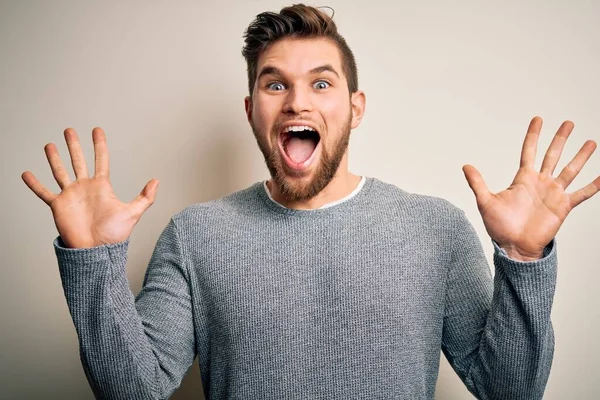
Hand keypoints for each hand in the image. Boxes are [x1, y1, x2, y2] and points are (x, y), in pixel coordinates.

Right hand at [22, 127, 158, 247]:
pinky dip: (34, 184)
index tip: (97, 130)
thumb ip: (145, 197)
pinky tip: (27, 174)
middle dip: (74, 145)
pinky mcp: (58, 206)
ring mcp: (71, 196)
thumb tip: (157, 181)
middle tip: (69, 130)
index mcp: (102, 187)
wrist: (96, 251)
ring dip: (55, 159)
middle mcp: (85, 188)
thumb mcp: (133, 213)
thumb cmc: (114, 235)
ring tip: (50, 145)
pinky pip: (44, 193)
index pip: (101, 160)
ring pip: (60, 172)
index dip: (99, 145)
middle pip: (78, 161)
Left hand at [463, 117, 598, 260]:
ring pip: (570, 170)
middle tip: (569, 122)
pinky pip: (581, 194)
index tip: (538, 119)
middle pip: (553, 155)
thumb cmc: (499, 227)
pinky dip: (594, 186)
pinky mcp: (563, 207)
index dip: (534, 135)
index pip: (529, 151)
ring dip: (581, 156)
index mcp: (523, 179)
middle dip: (561, 138)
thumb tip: (465, 166)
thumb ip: (477, 183)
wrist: (514, 246)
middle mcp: (540, 183)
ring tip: (591, 142)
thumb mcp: (486, 201)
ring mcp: (553, 194)